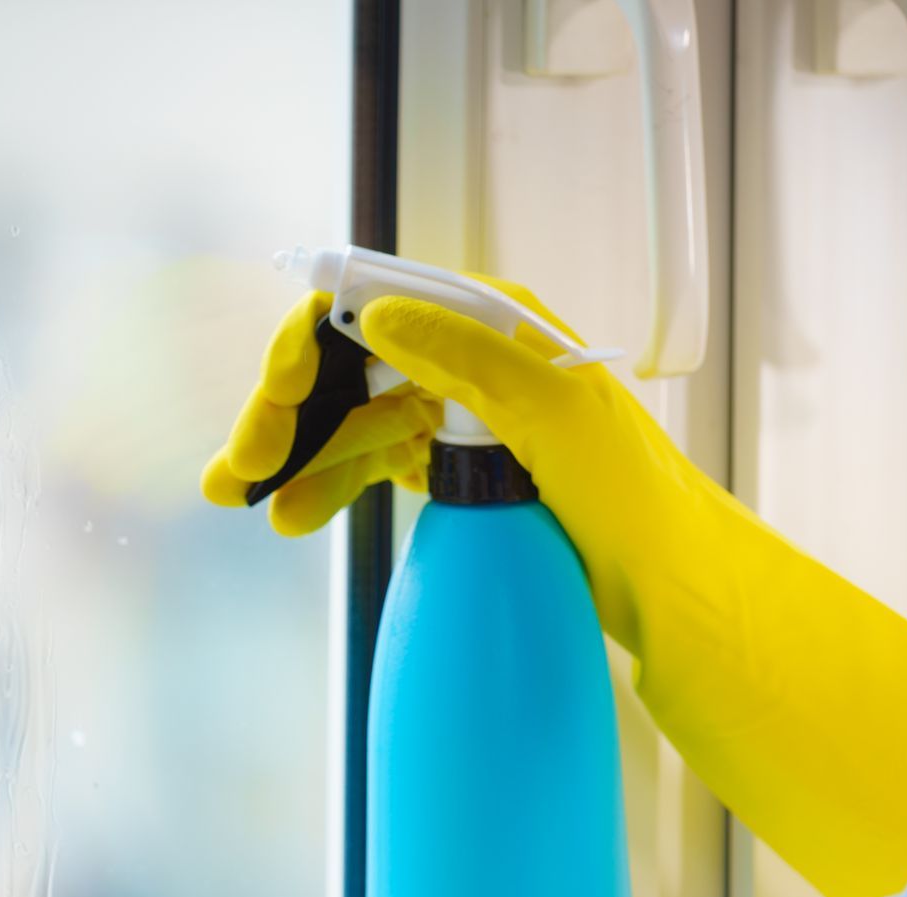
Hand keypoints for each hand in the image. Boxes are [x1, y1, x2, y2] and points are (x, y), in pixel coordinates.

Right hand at [207, 283, 906, 896]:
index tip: (276, 391)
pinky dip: (328, 486)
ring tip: (244, 500)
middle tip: (237, 468)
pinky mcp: (451, 470)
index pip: (377, 303)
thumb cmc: (632, 496)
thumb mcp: (555, 417)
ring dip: (293, 456)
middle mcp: (469, 359)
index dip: (312, 340)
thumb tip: (378, 313)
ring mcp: (457, 417)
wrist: (669, 584)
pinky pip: (370, 465)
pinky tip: (294, 515)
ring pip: (350, 421)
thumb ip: (469, 358)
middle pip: (348, 366)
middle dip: (284, 412)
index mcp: (496, 326)